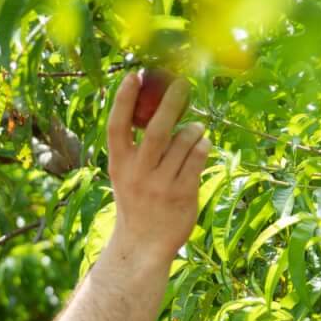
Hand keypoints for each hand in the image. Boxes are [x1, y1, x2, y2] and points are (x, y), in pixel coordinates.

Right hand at [104, 70, 208, 264]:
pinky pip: (198, 158)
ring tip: (196, 127)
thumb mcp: (125, 174)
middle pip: (156, 130)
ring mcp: (161, 185)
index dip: (123, 99)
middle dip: (170, 103)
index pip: (117, 126)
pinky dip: (203, 145)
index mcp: (119, 165)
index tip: (134, 74)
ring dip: (193, 128)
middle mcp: (139, 174)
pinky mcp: (183, 194)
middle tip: (182, 83)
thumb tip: (153, 104)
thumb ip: (135, 145)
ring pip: (183, 142)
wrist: (142, 245)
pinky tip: (202, 145)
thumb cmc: (136, 201)